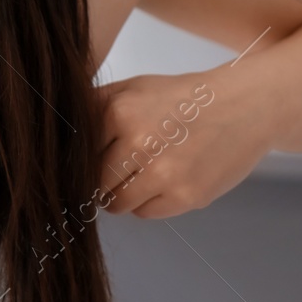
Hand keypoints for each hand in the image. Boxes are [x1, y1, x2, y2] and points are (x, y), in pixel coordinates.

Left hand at [94, 70, 271, 218]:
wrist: (242, 107)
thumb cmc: (183, 98)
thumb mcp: (132, 88)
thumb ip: (93, 108)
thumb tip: (59, 133)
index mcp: (118, 112)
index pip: (78, 151)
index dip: (81, 158)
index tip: (88, 161)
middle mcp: (137, 144)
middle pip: (94, 182)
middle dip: (99, 180)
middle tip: (111, 172)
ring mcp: (163, 174)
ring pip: (117, 204)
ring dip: (120, 195)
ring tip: (135, 177)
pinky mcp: (186, 197)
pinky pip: (146, 213)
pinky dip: (147, 203)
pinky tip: (159, 183)